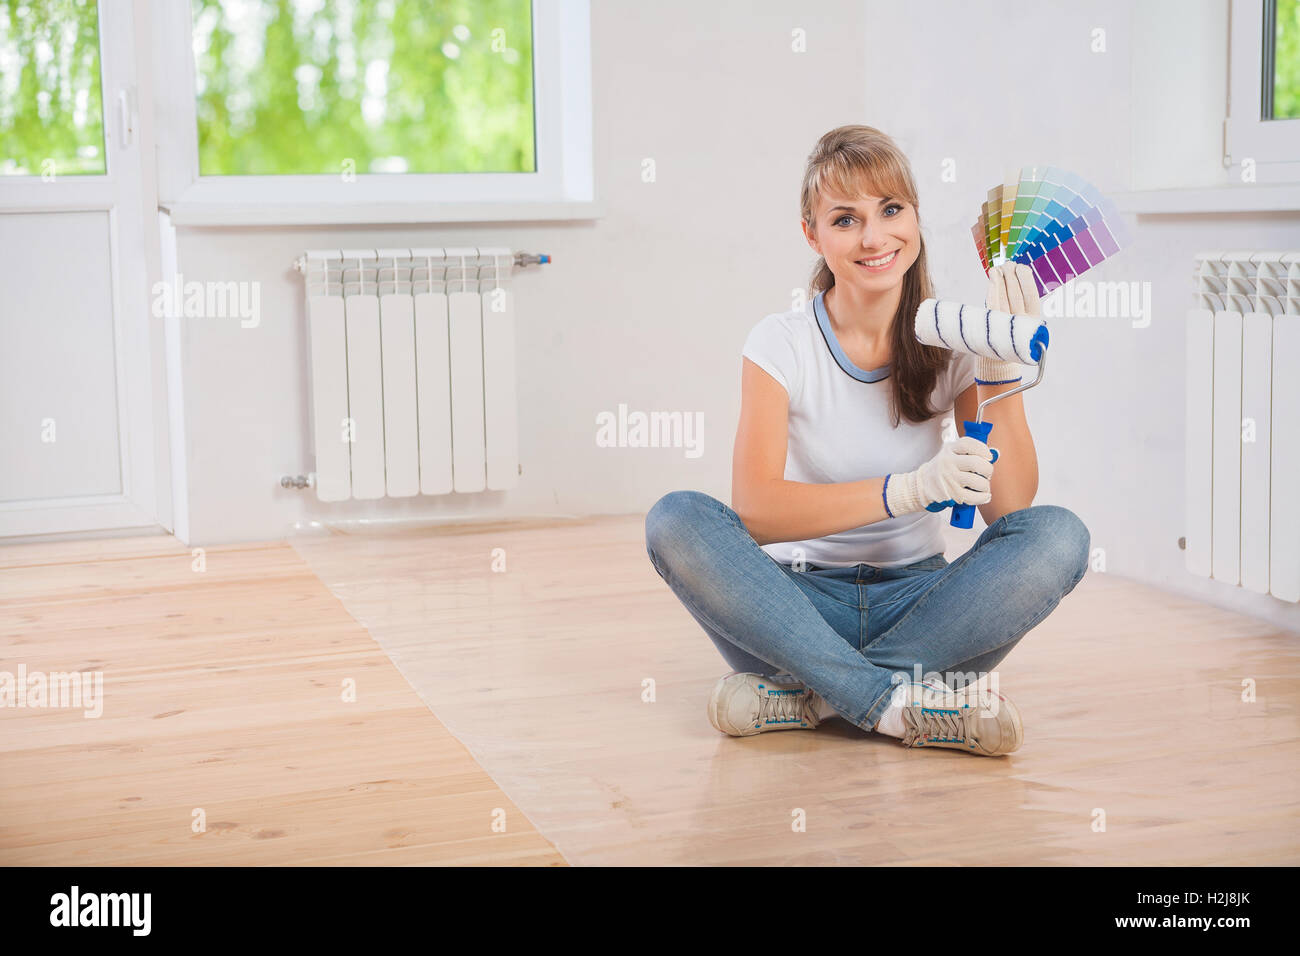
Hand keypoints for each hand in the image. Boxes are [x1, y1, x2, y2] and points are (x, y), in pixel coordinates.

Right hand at [884, 436, 998, 517]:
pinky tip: (984, 495)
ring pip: (978, 482)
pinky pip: (974, 497)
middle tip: (987, 473)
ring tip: (983, 486)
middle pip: (976, 463)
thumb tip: (994, 454)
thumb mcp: (950, 455)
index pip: (969, 444)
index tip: (988, 456)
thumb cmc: (941, 470)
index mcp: (949, 450)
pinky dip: (983, 497)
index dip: (983, 449)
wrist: (921, 486)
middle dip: (988, 469)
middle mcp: (948, 463)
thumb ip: (970, 453)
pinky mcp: (952, 494)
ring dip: (986, 485)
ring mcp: (950, 479)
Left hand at [977, 262, 1038, 384]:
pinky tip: (993, 277)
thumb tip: (1010, 289)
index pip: (1031, 297)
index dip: (1026, 280)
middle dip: (1012, 276)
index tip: (1022, 267)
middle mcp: (1020, 322)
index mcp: (1033, 321)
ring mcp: (1005, 324)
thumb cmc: (1012, 335)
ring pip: (1004, 297)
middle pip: (1016, 295)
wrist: (998, 360)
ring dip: (1001, 279)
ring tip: (999, 267)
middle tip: (1008, 264)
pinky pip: (992, 304)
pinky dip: (992, 289)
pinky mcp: (992, 325)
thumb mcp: (1022, 322)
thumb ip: (1021, 304)